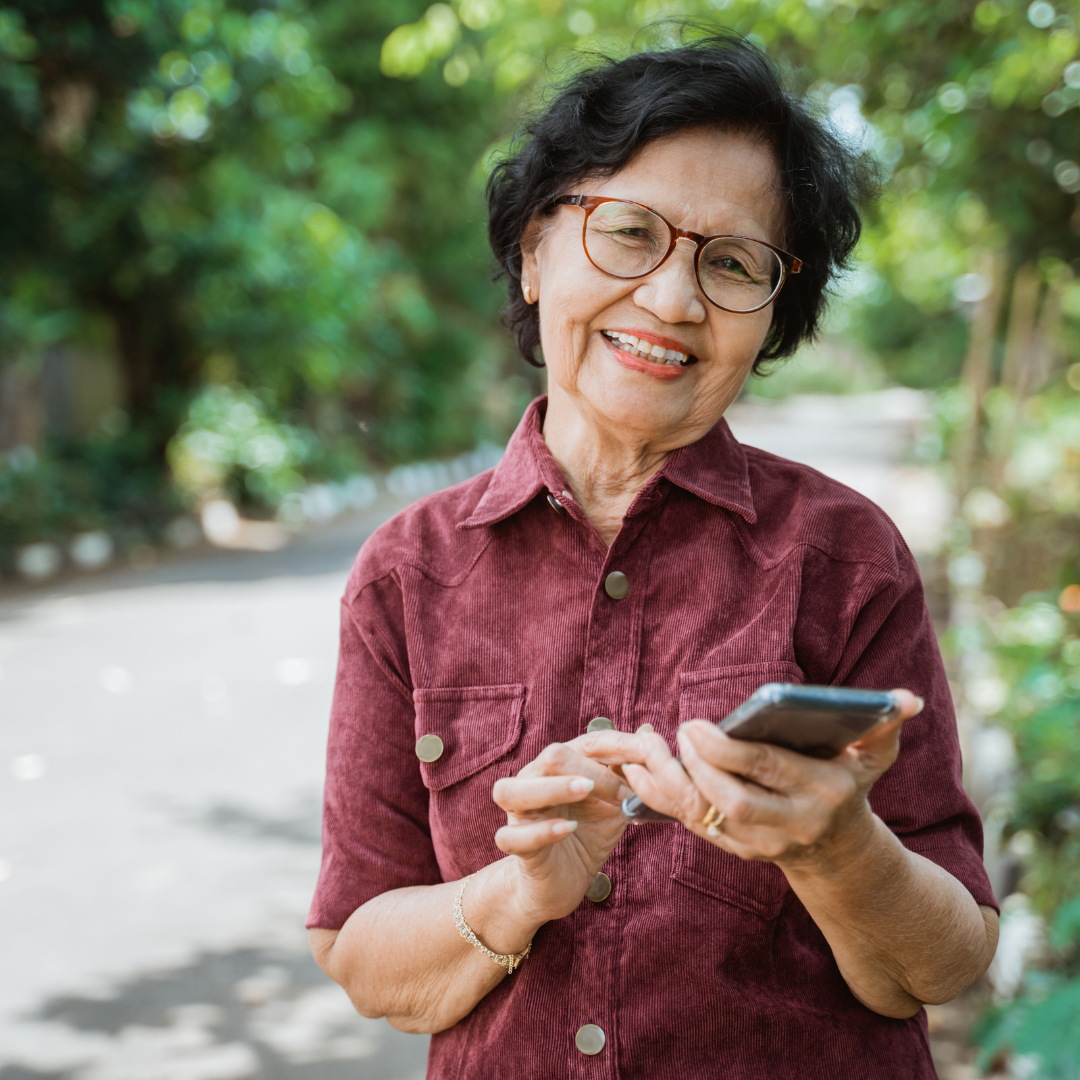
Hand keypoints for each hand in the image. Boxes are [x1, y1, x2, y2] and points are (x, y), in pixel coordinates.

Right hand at [491, 731, 639, 923]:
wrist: (563, 881)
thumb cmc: (587, 835)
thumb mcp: (614, 804)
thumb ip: (629, 775)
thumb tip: (649, 732)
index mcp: (561, 765)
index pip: (588, 743)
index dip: (619, 746)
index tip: (649, 755)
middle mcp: (534, 781)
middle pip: (552, 757)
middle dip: (592, 769)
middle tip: (621, 793)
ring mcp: (519, 813)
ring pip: (513, 790)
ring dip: (553, 788)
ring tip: (585, 792)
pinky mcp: (515, 845)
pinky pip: (512, 836)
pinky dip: (541, 831)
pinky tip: (569, 829)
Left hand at [621, 690, 923, 869]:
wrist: (841, 854)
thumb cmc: (849, 784)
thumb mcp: (872, 758)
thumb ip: (885, 727)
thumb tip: (905, 699)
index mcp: (822, 793)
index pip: (769, 771)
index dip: (727, 750)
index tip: (695, 724)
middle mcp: (791, 824)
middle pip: (733, 801)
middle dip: (698, 768)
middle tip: (677, 733)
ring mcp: (762, 843)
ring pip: (705, 818)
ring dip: (668, 783)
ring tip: (644, 747)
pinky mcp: (737, 850)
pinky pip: (691, 825)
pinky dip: (658, 799)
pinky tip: (636, 769)